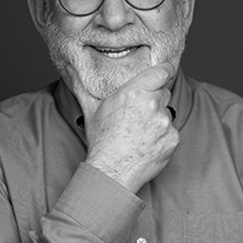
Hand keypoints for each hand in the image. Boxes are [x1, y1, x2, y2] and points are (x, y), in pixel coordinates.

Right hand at [67, 63, 179, 192]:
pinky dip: (163, 136)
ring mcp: (164, 122)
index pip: (162, 72)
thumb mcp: (91, 110)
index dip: (164, 71)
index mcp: (134, 92)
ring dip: (158, 119)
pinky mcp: (173, 138)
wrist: (111, 172)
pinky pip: (172, 132)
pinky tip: (147, 144)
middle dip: (155, 100)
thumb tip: (70, 70)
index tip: (165, 73)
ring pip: (167, 113)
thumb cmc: (101, 141)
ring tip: (140, 132)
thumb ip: (83, 86)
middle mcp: (152, 103)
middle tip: (138, 115)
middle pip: (163, 92)